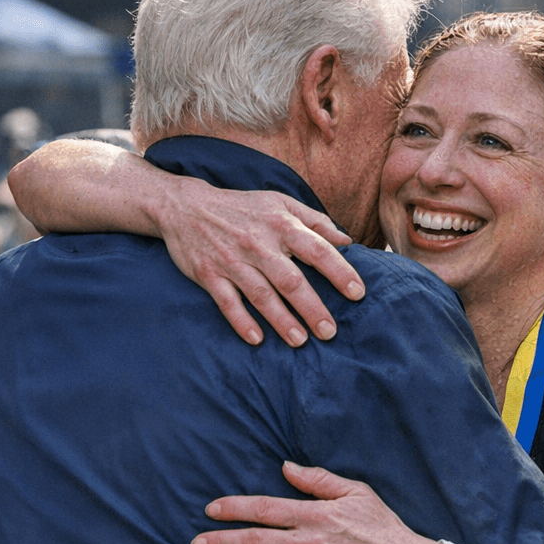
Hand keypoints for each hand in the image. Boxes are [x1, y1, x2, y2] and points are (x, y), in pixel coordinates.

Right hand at [154, 181, 364, 346]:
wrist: (185, 206)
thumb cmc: (243, 207)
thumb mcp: (281, 203)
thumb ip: (316, 221)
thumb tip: (347, 241)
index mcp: (281, 225)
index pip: (317, 250)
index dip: (340, 272)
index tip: (358, 293)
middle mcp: (258, 244)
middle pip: (291, 280)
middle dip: (312, 308)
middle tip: (330, 332)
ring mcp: (232, 261)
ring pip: (261, 295)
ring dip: (281, 320)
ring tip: (300, 340)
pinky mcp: (208, 275)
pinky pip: (227, 302)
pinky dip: (241, 321)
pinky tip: (257, 339)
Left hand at [191, 461, 441, 543]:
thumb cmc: (385, 530)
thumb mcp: (358, 493)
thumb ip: (319, 480)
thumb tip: (285, 468)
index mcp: (316, 515)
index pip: (264, 508)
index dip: (233, 508)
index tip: (211, 510)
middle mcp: (308, 543)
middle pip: (253, 541)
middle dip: (220, 541)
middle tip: (196, 543)